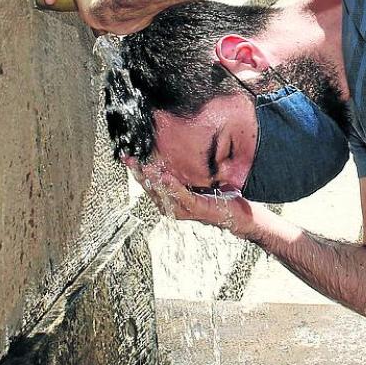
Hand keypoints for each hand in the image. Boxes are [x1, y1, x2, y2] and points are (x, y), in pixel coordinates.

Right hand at [128, 158, 259, 237]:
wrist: (239, 214)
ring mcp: (183, 209)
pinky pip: (181, 196)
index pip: (148, 182)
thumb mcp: (197, 180)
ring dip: (151, 178)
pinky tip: (164, 175)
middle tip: (128, 157)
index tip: (125, 155)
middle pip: (150, 187)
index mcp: (170, 199)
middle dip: (138, 171)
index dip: (136, 168)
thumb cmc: (218, 196)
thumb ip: (183, 172)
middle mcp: (172, 206)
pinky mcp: (196, 209)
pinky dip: (172, 186)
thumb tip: (172, 151)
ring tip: (142, 164)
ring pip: (162, 192)